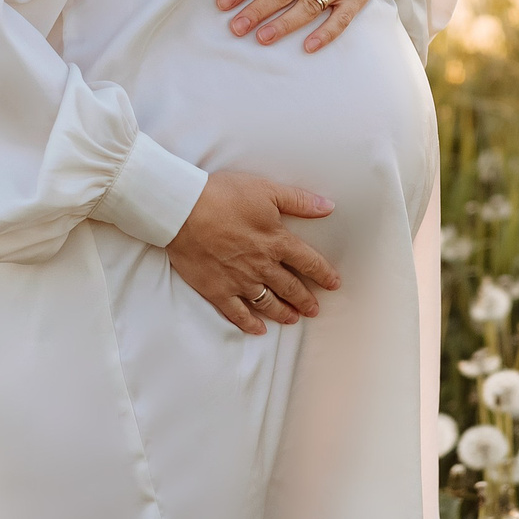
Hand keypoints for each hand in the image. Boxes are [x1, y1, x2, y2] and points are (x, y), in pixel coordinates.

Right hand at [165, 172, 342, 334]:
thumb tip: (328, 206)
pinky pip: (237, 313)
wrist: (184, 211)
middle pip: (290, 287)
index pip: (308, 262)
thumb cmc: (224, 196)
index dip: (324, 274)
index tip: (334, 284)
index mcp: (276, 242)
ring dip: (283, 312)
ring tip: (293, 319)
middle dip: (305, 300)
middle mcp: (262, 266)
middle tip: (315, 309)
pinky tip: (258, 329)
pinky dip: (249, 323)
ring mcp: (240, 281)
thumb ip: (299, 201)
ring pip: (268, 303)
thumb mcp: (267, 189)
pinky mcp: (217, 290)